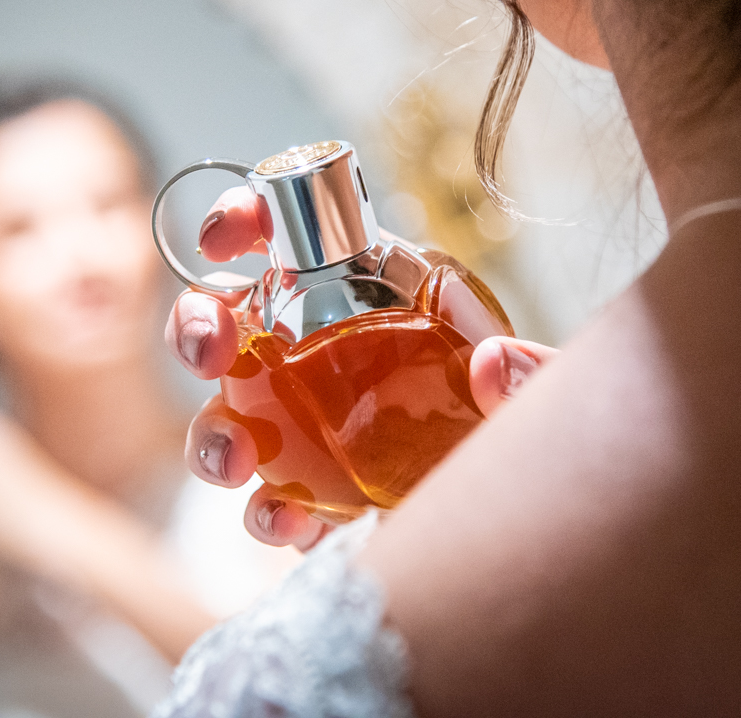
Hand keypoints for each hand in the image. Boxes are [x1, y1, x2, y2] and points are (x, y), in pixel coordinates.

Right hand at [166, 188, 558, 547]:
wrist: (522, 513)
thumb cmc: (526, 424)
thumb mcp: (546, 393)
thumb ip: (537, 373)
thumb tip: (492, 363)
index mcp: (371, 294)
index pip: (296, 237)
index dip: (246, 221)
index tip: (225, 240)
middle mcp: (323, 350)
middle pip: (234, 321)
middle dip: (198, 324)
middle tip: (210, 350)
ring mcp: (308, 426)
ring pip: (227, 414)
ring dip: (212, 434)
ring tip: (235, 462)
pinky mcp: (312, 493)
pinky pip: (266, 498)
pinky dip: (264, 511)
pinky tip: (287, 523)